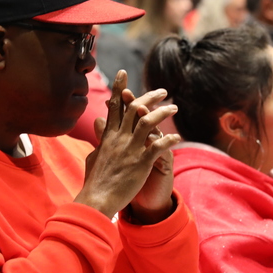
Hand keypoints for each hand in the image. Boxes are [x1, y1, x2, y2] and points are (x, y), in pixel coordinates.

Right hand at [77, 70, 180, 221]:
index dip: (119, 88)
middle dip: (149, 96)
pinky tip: (178, 137)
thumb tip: (98, 122)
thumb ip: (100, 137)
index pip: (115, 106)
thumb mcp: (94, 154)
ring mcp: (130, 150)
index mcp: (108, 136)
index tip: (123, 73)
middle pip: (134, 108)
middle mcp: (119, 139)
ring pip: (147, 122)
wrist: (97, 199)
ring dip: (162, 112)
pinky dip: (168, 140)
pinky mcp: (140, 163)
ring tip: (174, 107)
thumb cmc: (95, 181)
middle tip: (163, 90)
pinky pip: (157, 147)